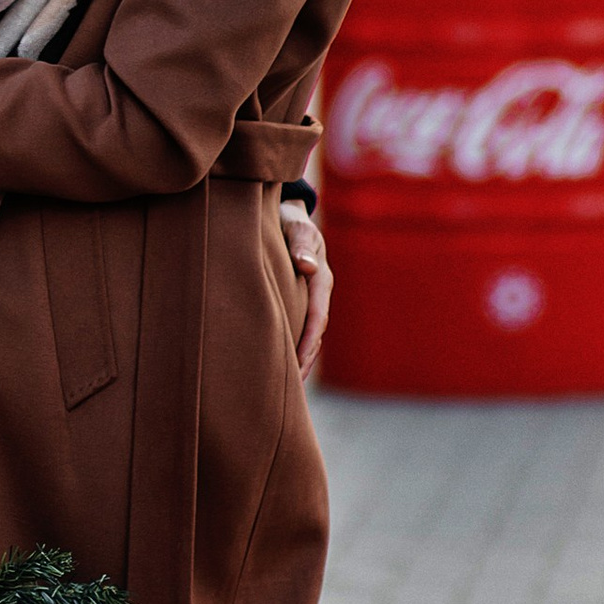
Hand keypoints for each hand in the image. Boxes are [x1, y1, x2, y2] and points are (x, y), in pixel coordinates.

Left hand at [279, 200, 331, 375]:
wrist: (288, 215)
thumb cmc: (289, 221)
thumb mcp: (297, 227)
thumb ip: (301, 243)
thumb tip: (308, 265)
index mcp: (320, 280)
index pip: (318, 317)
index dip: (308, 341)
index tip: (297, 363)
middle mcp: (319, 294)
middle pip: (316, 334)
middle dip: (305, 360)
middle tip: (291, 387)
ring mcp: (311, 300)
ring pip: (310, 335)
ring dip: (301, 360)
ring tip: (288, 388)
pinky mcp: (301, 302)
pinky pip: (300, 329)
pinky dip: (294, 348)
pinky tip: (283, 366)